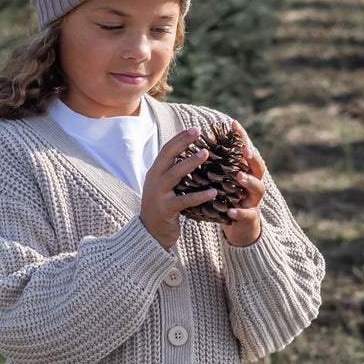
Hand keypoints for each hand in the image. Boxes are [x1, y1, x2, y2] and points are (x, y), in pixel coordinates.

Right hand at [140, 128, 218, 249]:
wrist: (149, 234)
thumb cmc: (163, 208)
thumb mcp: (164, 188)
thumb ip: (173, 173)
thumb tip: (191, 156)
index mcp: (155, 173)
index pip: (166, 150)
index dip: (180, 138)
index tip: (195, 129)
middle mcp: (154, 180)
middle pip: (167, 156)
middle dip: (182, 142)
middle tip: (198, 132)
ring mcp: (158, 194)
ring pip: (174, 175)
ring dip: (190, 163)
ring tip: (205, 153)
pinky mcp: (166, 209)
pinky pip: (185, 200)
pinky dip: (200, 195)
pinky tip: (214, 192)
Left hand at [223, 120, 265, 247]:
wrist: (239, 228)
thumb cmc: (229, 200)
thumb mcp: (224, 181)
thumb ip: (217, 167)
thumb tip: (198, 146)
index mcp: (246, 173)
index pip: (245, 152)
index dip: (242, 138)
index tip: (234, 124)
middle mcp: (254, 184)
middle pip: (258, 168)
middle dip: (252, 158)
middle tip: (245, 151)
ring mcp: (253, 201)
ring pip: (257, 188)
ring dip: (249, 181)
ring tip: (239, 176)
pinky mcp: (250, 218)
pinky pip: (246, 214)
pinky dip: (239, 212)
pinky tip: (232, 210)